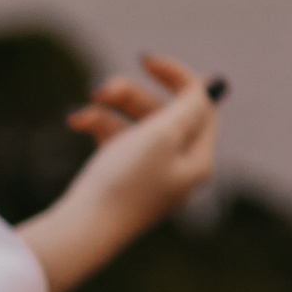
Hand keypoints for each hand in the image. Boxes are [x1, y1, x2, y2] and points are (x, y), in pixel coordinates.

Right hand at [14, 53, 223, 291]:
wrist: (83, 231)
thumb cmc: (125, 183)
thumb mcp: (161, 135)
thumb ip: (189, 105)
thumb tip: (214, 85)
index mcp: (197, 158)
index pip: (199, 103)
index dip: (174, 76)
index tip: (144, 60)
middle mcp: (178, 166)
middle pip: (163, 111)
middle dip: (129, 94)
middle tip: (100, 90)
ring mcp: (149, 174)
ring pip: (134, 123)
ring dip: (107, 110)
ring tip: (82, 111)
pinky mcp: (122, 179)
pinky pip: (115, 140)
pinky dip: (98, 127)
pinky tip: (76, 122)